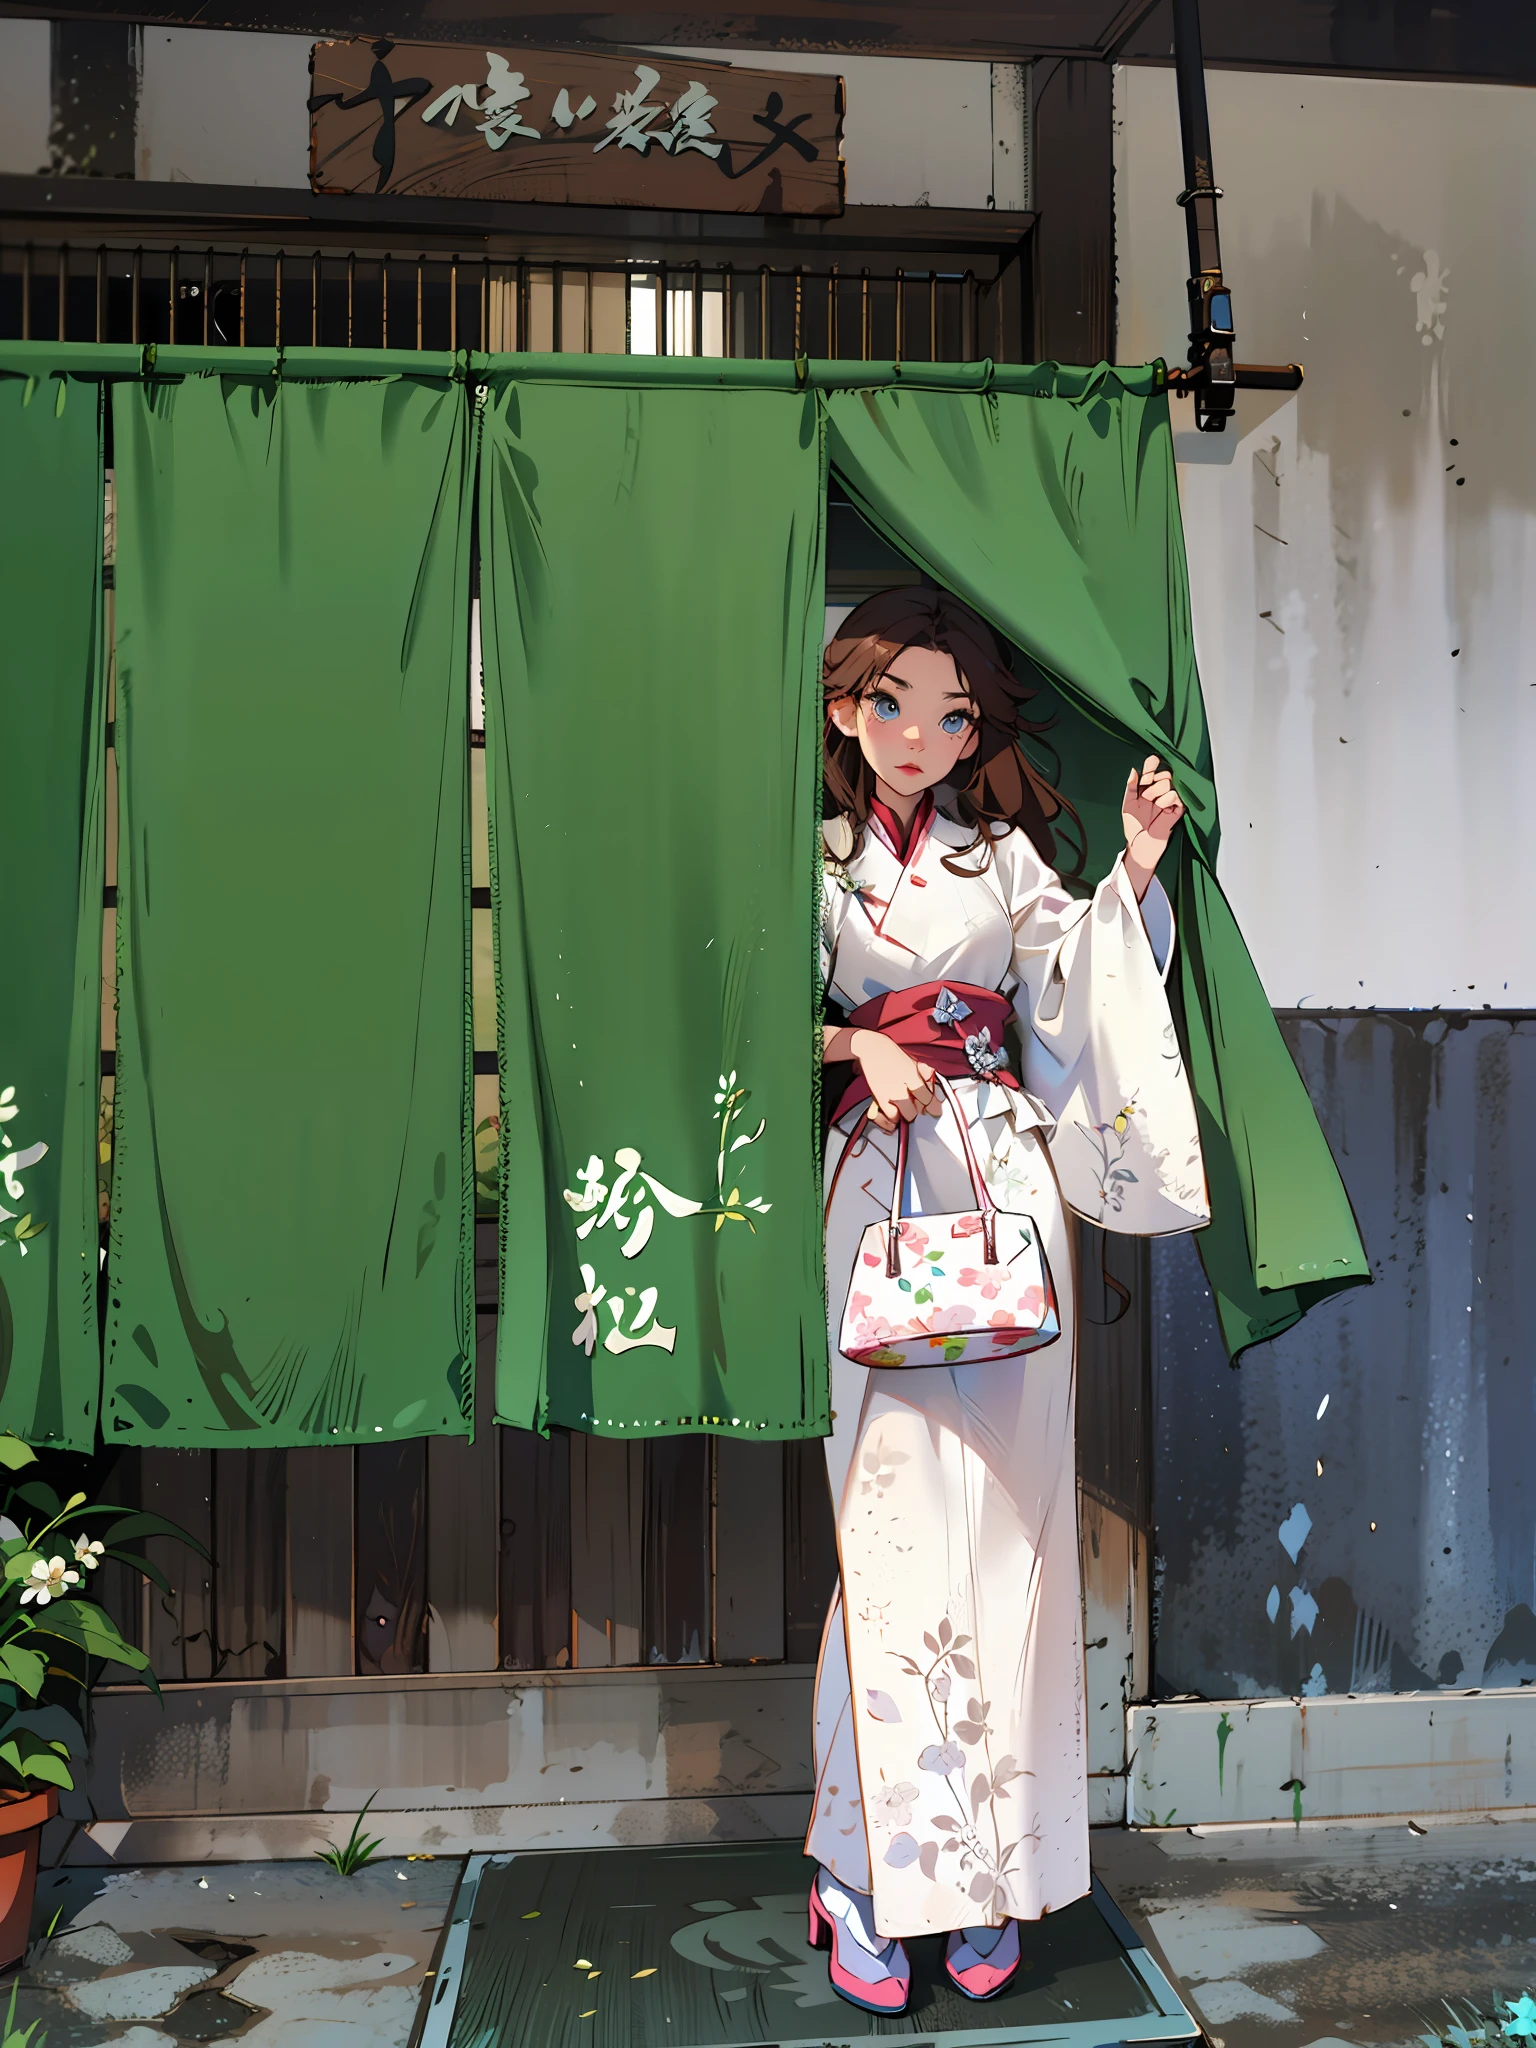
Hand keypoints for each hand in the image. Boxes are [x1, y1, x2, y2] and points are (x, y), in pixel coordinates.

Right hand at [851, 1030, 939, 1133]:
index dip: (933, 1106)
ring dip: (909, 1114)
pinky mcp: (879, 1098)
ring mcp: (891, 1093)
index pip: (928, 1097)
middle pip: (919, 1108)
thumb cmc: (890, 1052)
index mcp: (914, 1075)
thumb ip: (924, 1073)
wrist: (870, 1048)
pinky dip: (895, 1117)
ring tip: (907, 1110)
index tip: (935, 1110)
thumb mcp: (912, 1060)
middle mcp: (904, 1085)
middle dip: (920, 1110)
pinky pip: (891, 1116)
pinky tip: (895, 1112)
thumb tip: (932, 1081)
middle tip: (918, 1108)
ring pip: (907, 1114)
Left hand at [1121, 754, 1184, 898]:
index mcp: (1147, 789)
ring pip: (1170, 783)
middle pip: (1164, 774)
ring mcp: (1169, 800)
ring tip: (1154, 805)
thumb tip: (1133, 770)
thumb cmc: (1133, 827)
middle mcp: (1159, 792)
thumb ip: (1130, 787)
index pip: (1152, 771)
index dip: (1153, 764)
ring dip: (1158, 792)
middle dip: (1154, 783)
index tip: (1153, 759)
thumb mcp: (1127, 805)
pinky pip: (1176, 795)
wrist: (1141, 845)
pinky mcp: (1178, 809)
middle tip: (1146, 797)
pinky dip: (1168, 799)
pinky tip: (1162, 807)